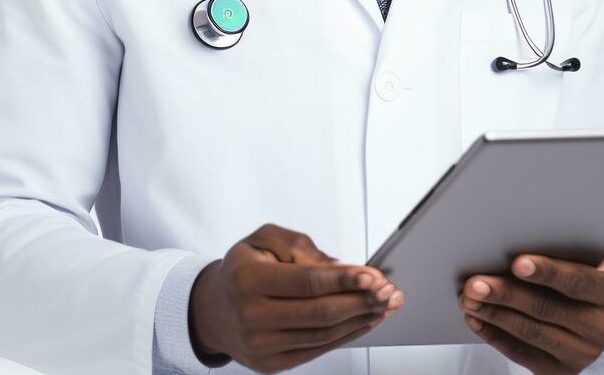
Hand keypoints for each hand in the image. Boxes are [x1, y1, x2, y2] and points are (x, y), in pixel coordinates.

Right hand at [188, 223, 403, 372]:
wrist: (214, 308)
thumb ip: (303, 248)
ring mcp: (260, 345)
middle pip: (319, 313)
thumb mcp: (265, 240)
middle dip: (361, 301)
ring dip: (360, 319)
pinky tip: (364, 321)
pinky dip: (346, 335)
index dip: (344, 279)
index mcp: (246, 279)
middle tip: (390, 291)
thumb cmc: (245, 267)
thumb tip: (342, 268)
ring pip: (323, 334)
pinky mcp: (271, 363)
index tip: (373, 275)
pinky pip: (317, 350)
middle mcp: (251, 316)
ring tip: (385, 305)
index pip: (306, 282)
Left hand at [459, 254, 603, 373]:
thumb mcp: (587, 262)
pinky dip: (494, 335)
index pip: (578, 281)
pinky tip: (477, 319)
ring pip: (530, 332)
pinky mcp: (561, 371)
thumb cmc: (584, 277)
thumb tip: (511, 243)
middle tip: (475, 283)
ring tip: (469, 298)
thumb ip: (562, 254)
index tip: (517, 263)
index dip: (548, 272)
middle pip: (547, 308)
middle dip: (506, 293)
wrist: (598, 318)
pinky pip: (522, 353)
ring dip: (494, 314)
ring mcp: (583, 353)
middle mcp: (603, 327)